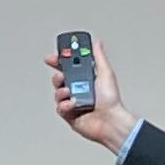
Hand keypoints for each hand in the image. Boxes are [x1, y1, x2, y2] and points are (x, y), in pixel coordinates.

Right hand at [46, 35, 134, 153]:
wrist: (111, 122)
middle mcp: (78, 90)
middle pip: (60, 79)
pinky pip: (60, 108)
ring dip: (61, 91)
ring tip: (70, 91)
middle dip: (58, 76)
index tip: (53, 57)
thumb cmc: (112, 101)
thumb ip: (98, 57)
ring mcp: (73, 103)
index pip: (69, 67)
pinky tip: (73, 104)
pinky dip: (65, 105)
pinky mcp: (69, 115)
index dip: (59, 61)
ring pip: (58, 93)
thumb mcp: (105, 73)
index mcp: (86, 79)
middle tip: (61, 75)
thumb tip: (97, 43)